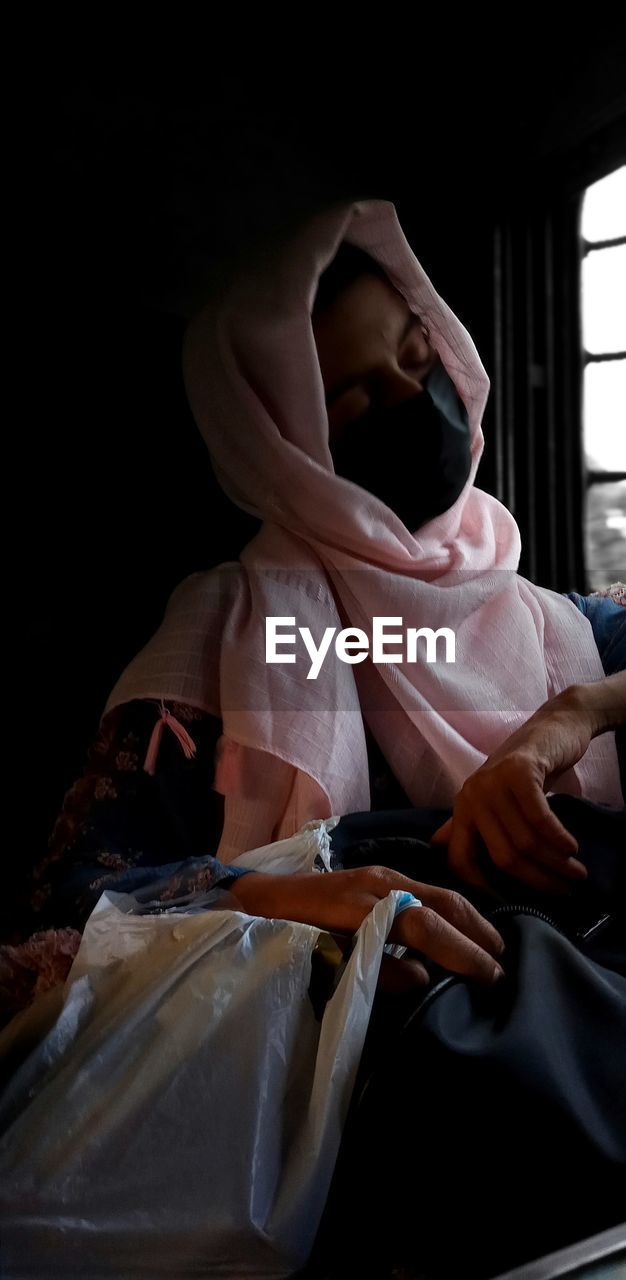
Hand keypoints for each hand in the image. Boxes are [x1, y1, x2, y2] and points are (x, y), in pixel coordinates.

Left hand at [232, 864, 504, 985]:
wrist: (249, 898)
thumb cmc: (278, 934)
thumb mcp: (319, 960)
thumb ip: (371, 970)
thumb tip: (422, 978)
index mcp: (361, 903)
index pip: (426, 925)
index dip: (462, 952)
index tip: (491, 977)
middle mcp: (377, 882)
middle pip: (442, 900)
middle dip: (478, 931)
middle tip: (506, 964)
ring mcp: (377, 876)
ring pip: (437, 892)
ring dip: (469, 920)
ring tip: (491, 949)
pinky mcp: (374, 878)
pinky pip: (424, 891)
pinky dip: (449, 911)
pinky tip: (459, 932)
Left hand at [431, 685, 598, 893]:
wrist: (554, 726)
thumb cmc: (527, 769)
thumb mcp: (496, 798)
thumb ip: (472, 824)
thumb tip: (440, 847)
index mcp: (463, 808)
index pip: (459, 860)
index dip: (481, 888)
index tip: (510, 904)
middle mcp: (471, 796)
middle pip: (503, 857)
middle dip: (537, 880)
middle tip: (565, 890)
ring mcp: (493, 783)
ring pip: (525, 841)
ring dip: (555, 863)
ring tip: (576, 874)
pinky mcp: (519, 771)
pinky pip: (539, 819)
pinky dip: (559, 838)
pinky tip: (572, 848)